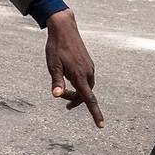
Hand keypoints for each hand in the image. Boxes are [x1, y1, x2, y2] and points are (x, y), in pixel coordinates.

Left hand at [44, 9, 102, 127]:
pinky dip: (79, 84)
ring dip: (76, 92)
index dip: (95, 114)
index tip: (101, 125)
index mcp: (79, 75)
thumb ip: (56, 82)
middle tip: (60, 96)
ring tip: (63, 89)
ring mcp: (89, 67)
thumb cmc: (56, 47)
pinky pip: (86, 79)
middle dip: (74, 100)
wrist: (64, 28)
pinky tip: (69, 77)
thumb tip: (57, 95)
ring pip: (86, 87)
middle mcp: (88, 73)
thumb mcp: (53, 65)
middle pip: (85, 95)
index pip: (89, 99)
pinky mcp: (88, 63)